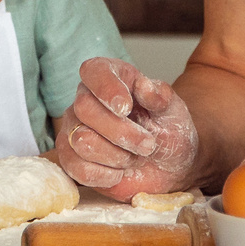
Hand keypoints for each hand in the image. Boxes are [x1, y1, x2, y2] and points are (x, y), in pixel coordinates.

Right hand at [54, 55, 199, 199]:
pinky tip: (119, 172)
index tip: (125, 108)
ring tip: (133, 158)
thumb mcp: (173, 111)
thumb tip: (143, 85)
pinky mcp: (72, 159)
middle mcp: (86, 99)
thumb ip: (160, 97)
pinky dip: (104, 174)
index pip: (94, 71)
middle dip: (121, 132)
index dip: (106, 88)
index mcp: (111, 77)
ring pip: (80, 140)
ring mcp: (74, 129)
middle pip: (85, 109)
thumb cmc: (168, 131)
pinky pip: (75, 168)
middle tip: (148, 145)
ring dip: (116, 155)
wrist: (169, 168)